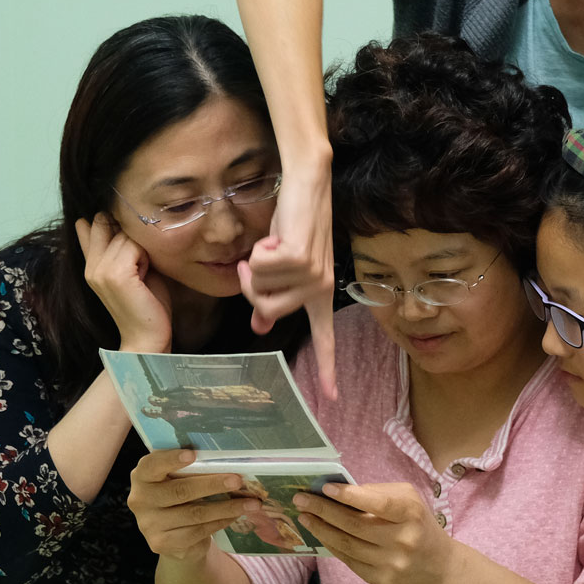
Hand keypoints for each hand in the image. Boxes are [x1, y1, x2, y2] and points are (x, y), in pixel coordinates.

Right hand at [75, 214, 172, 352]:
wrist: (147, 339)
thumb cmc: (147, 305)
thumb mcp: (131, 269)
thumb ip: (117, 247)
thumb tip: (102, 218)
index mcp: (90, 265)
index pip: (90, 226)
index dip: (111, 224)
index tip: (127, 241)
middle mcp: (91, 266)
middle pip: (111, 225)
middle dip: (132, 237)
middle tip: (142, 264)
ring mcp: (100, 270)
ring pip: (125, 235)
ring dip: (142, 249)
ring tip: (144, 273)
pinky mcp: (115, 275)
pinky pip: (134, 246)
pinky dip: (146, 257)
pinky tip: (146, 275)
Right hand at [127, 450, 260, 561]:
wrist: (171, 534)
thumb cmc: (179, 495)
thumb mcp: (177, 478)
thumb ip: (190, 468)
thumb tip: (227, 459)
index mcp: (142, 476)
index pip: (152, 465)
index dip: (171, 459)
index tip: (193, 454)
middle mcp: (140, 500)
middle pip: (180, 491)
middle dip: (212, 485)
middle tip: (238, 480)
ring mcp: (149, 525)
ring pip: (194, 514)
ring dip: (227, 507)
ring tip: (251, 503)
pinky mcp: (162, 543)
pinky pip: (198, 531)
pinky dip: (220, 522)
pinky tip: (235, 515)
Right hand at [238, 166, 335, 397]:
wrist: (307, 185)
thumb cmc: (293, 225)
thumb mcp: (282, 265)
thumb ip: (274, 296)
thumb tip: (259, 327)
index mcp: (320, 295)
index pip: (324, 338)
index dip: (326, 369)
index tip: (332, 398)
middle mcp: (320, 289)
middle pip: (265, 310)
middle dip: (251, 284)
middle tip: (261, 259)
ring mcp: (313, 274)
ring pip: (259, 289)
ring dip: (255, 263)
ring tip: (273, 244)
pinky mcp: (301, 258)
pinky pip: (258, 267)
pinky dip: (258, 248)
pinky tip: (277, 235)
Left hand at [291, 481, 461, 583]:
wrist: (440, 569)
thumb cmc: (420, 526)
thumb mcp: (410, 501)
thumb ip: (379, 494)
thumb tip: (340, 492)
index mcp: (411, 514)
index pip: (379, 504)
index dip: (351, 496)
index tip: (326, 487)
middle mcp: (402, 541)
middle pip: (355, 525)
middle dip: (323, 510)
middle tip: (301, 499)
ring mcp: (390, 564)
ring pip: (347, 545)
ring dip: (321, 529)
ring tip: (304, 516)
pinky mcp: (380, 581)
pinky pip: (349, 560)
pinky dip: (332, 545)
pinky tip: (320, 533)